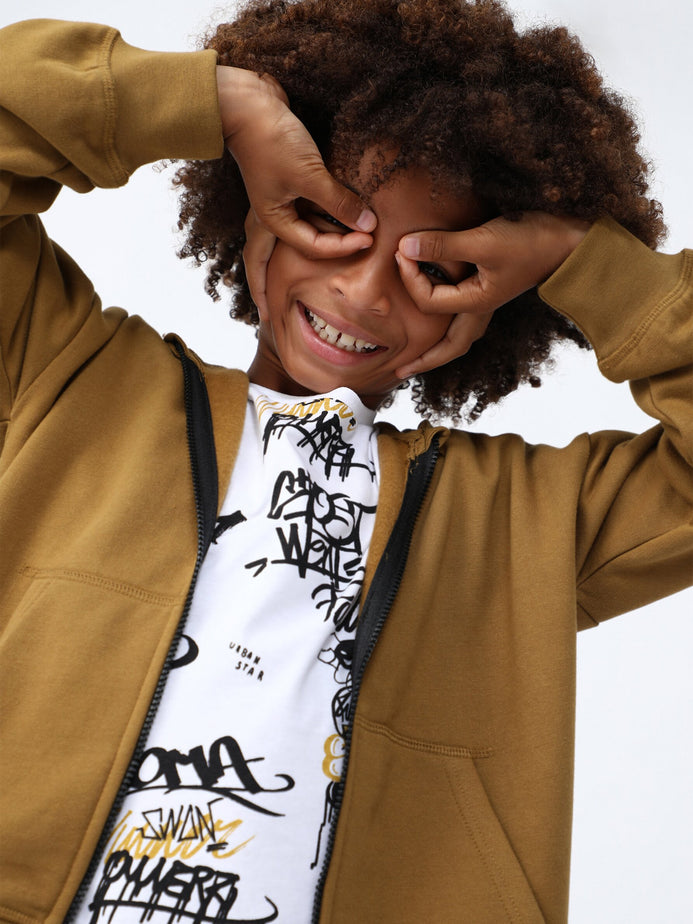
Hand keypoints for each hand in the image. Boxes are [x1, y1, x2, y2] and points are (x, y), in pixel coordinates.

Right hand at [217, 66, 375, 312]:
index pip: (314, 247)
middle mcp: (270, 216)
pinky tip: (313, 234)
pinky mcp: (282, 184)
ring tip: (288, 286)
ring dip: (285, 262)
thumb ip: (340, 203)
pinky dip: (303, 230)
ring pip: (281, 241)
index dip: (344, 246)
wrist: (248, 101)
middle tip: (267, 317)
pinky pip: (293, 218)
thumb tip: (369, 226)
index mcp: (272, 221)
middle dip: (265, 291)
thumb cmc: (272, 140)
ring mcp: (274, 201)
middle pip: (265, 264)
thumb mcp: (310, 175)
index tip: (370, 239)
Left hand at [395, 212, 590, 377]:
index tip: (401, 249)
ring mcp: (488, 301)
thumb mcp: (484, 242)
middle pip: (449, 347)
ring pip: (458, 335)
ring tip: (418, 356)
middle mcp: (480, 309)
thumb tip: (405, 247)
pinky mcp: (492, 287)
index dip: (409, 276)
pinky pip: (464, 317)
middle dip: (424, 360)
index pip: (428, 301)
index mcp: (476, 304)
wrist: (570, 239)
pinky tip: (440, 319)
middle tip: (400, 371)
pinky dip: (448, 325)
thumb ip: (443, 246)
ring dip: (437, 348)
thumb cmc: (530, 241)